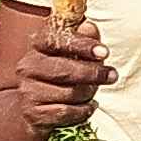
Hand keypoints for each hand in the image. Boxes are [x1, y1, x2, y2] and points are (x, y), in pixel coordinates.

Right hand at [14, 20, 111, 137]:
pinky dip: (83, 110)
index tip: (103, 52)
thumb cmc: (55, 78)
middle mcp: (28, 67)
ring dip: (88, 93)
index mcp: (37, 46)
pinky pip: (67, 112)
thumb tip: (90, 26)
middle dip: (93, 73)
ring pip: (70, 93)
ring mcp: (28, 92)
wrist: (31, 111)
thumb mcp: (67, 55)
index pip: (56, 40)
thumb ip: (80, 39)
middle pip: (66, 70)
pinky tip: (88, 106)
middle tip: (112, 75)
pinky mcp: (34, 114)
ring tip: (93, 92)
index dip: (82, 45)